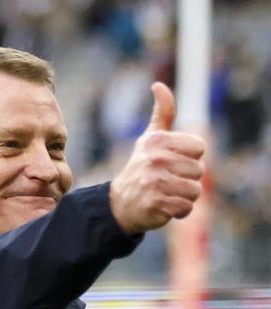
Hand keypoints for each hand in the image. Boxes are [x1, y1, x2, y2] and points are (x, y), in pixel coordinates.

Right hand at [109, 82, 205, 233]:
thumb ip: (162, 113)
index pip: (199, 149)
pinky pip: (186, 208)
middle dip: (187, 179)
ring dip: (184, 196)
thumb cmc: (140, 168)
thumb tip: (158, 85)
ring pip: (195, 191)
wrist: (120, 203)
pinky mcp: (156, 204)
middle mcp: (155, 160)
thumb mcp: (150, 139)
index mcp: (157, 141)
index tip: (171, 162)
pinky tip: (164, 206)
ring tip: (166, 194)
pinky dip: (179, 211)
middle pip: (199, 171)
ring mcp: (154, 182)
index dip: (189, 158)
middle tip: (167, 181)